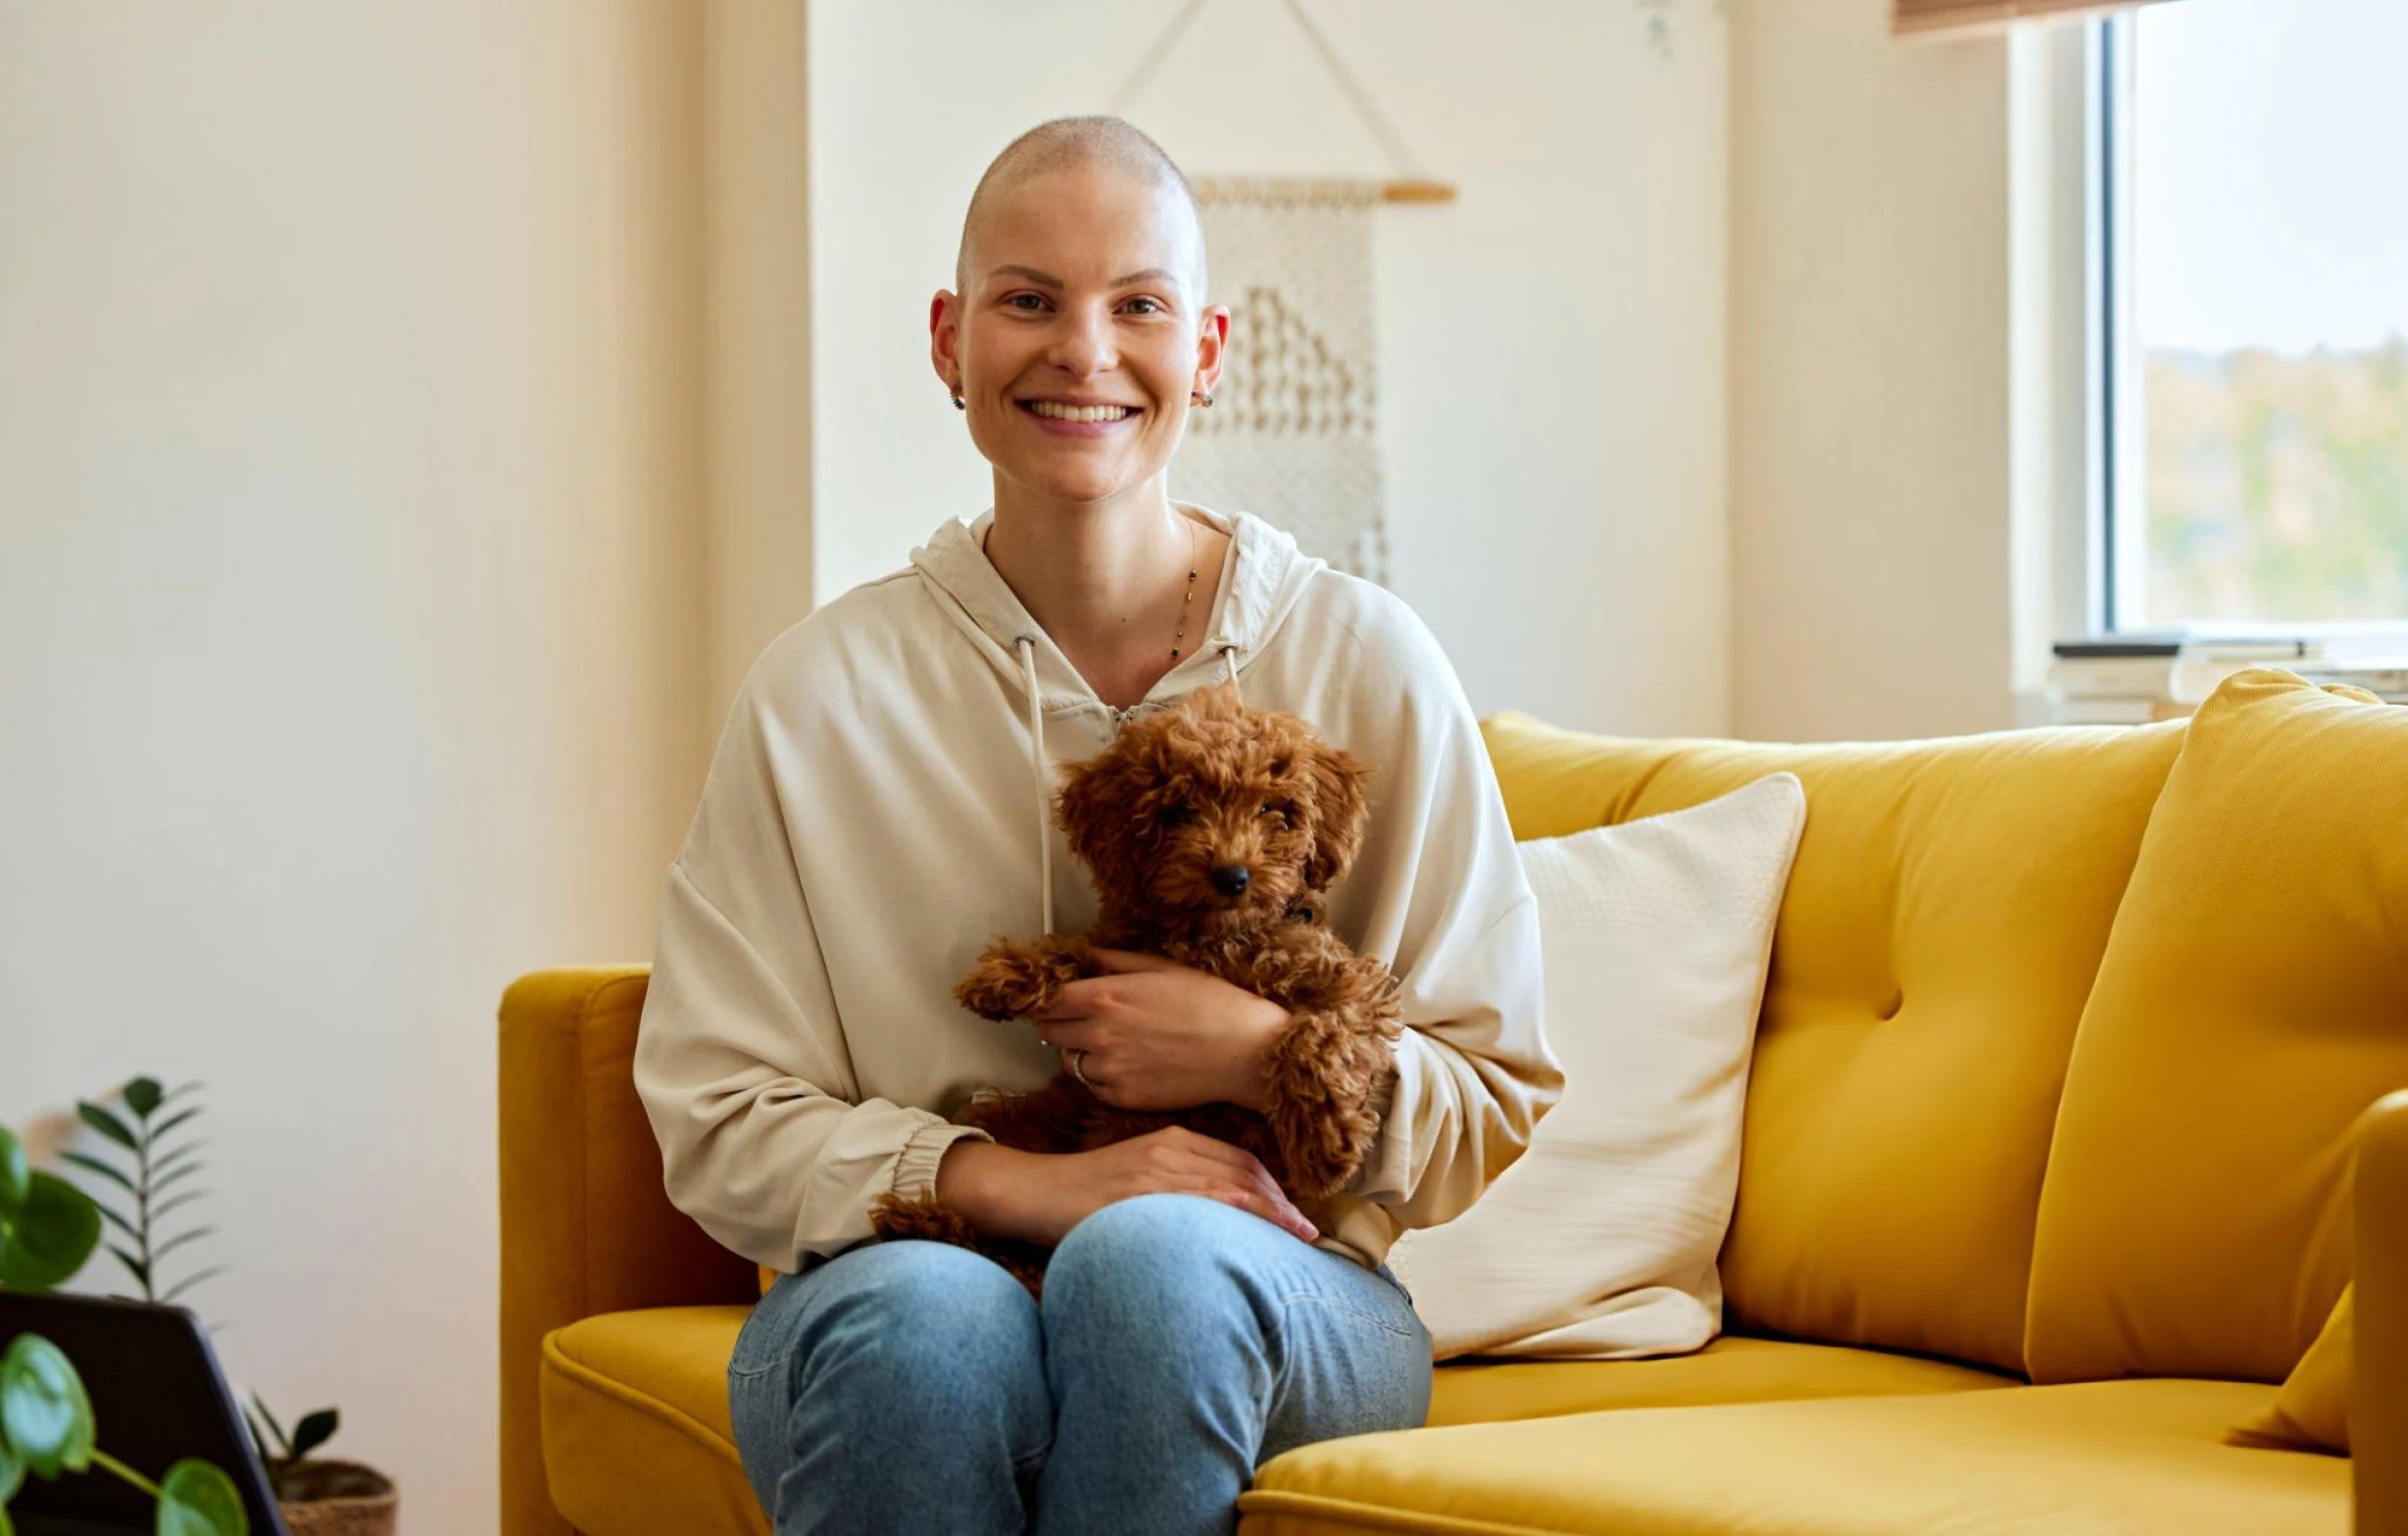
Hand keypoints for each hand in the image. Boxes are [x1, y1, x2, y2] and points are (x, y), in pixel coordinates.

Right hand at [935, 1128, 1319, 1247]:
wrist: (1030, 1189)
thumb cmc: (1079, 1192)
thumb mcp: (1133, 1177)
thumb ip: (1172, 1185)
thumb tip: (1210, 1216)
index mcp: (1171, 1139)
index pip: (1237, 1159)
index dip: (1272, 1185)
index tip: (1294, 1211)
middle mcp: (1171, 1148)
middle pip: (1245, 1171)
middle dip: (1282, 1201)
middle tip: (1309, 1230)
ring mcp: (1159, 1170)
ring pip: (1234, 1186)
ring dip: (1274, 1211)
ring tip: (1300, 1238)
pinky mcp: (1144, 1193)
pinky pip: (1206, 1202)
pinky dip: (1242, 1216)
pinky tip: (1261, 1236)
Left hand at [1030, 949, 1290, 1112]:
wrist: (1246, 1052)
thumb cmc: (1212, 1003)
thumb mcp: (1163, 967)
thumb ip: (1115, 961)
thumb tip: (1084, 956)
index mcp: (1106, 997)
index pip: (1048, 1000)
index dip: (1050, 998)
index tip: (1059, 999)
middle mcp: (1100, 1034)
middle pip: (1049, 1031)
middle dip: (1061, 1023)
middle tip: (1084, 1019)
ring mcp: (1110, 1070)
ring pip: (1069, 1061)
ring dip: (1081, 1051)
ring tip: (1113, 1043)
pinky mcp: (1123, 1097)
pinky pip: (1093, 1086)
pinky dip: (1101, 1077)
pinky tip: (1129, 1064)